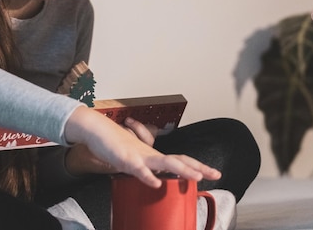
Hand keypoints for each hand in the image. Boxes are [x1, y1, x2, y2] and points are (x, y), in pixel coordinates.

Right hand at [64, 105, 221, 187]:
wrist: (97, 130)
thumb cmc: (115, 144)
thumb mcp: (134, 160)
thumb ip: (146, 168)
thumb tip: (156, 180)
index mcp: (154, 155)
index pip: (180, 160)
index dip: (197, 166)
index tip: (213, 173)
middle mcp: (150, 154)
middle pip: (179, 160)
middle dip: (198, 167)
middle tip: (215, 174)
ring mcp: (139, 155)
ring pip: (164, 162)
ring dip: (181, 169)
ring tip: (195, 177)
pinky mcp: (124, 158)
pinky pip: (138, 168)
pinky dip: (147, 176)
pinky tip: (156, 183)